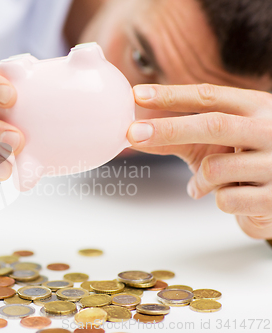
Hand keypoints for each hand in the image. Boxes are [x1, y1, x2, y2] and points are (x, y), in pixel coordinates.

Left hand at [127, 84, 271, 238]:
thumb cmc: (246, 161)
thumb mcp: (216, 143)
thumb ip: (178, 137)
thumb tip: (134, 135)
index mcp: (256, 107)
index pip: (209, 96)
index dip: (171, 94)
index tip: (138, 95)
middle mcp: (270, 129)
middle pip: (213, 124)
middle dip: (169, 129)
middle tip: (133, 133)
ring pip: (214, 168)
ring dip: (199, 180)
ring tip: (207, 184)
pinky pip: (225, 199)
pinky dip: (218, 200)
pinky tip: (235, 198)